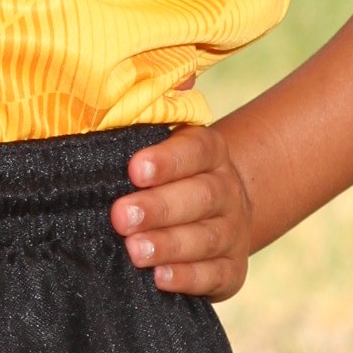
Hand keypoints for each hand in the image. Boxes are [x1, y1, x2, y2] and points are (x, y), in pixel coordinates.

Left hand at [110, 122, 257, 299]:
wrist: (213, 214)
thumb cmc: (164, 173)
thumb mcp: (154, 140)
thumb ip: (151, 110)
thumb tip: (153, 74)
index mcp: (208, 152)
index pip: (197, 149)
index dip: (168, 160)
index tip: (135, 169)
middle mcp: (225, 190)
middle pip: (201, 196)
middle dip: (159, 208)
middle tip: (120, 216)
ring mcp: (231, 232)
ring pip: (205, 238)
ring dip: (169, 245)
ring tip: (135, 250)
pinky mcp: (231, 270)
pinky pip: (214, 276)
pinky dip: (188, 278)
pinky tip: (160, 278)